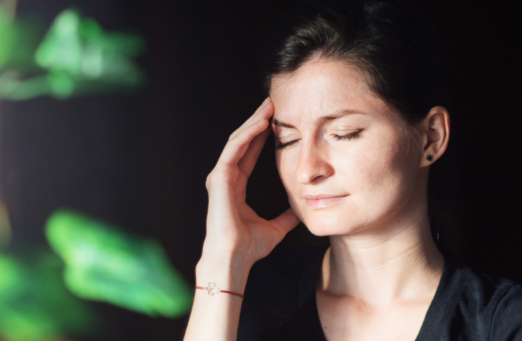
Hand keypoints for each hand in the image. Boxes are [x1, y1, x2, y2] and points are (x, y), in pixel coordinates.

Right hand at [202, 97, 299, 267]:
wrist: (234, 257)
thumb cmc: (248, 247)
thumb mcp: (276, 228)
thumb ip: (286, 217)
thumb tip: (301, 212)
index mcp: (236, 187)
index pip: (249, 154)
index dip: (261, 137)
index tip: (275, 122)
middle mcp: (226, 179)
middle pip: (242, 142)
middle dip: (257, 123)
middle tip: (271, 105)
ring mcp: (221, 177)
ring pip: (237, 141)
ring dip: (252, 123)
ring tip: (267, 107)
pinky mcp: (219, 178)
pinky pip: (233, 149)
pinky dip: (246, 135)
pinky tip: (259, 124)